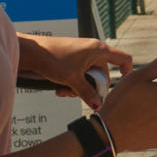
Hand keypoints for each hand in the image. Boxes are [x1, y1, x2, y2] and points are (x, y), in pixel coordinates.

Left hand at [18, 35, 132, 106]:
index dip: (126, 71)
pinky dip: (73, 83)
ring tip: (65, 92)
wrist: (30, 51)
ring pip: (89, 76)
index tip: (122, 83)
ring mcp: (82, 54)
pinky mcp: (73, 59)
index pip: (123, 58)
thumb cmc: (52, 58)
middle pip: (103, 73)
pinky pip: (80, 74)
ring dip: (80, 88)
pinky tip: (60, 89)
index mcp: (98, 50)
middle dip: (93, 87)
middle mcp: (93, 50)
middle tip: (82, 96)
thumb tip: (98, 106)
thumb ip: (87, 93)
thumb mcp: (72, 79)